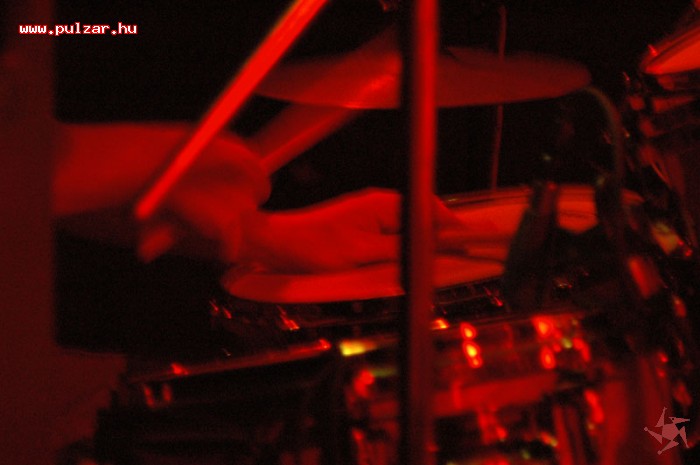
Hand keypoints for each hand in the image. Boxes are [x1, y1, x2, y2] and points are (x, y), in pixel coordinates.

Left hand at [237, 188, 476, 272]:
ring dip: (419, 248)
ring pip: (408, 232)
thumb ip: (403, 248)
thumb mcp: (364, 253)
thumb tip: (436, 247)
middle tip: (457, 260)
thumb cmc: (315, 247)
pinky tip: (402, 264)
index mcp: (383, 204)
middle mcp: (379, 206)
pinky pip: (392, 239)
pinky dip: (402, 251)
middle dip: (439, 240)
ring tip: (432, 265)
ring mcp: (370, 217)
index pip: (431, 212)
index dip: (454, 229)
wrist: (278, 245)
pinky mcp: (361, 230)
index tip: (475, 242)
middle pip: (422, 221)